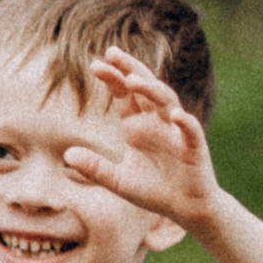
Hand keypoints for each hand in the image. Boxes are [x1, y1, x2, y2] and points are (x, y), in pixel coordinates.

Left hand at [61, 50, 225, 241]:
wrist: (186, 209)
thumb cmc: (154, 191)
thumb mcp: (119, 182)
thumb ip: (95, 168)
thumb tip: (67, 154)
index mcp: (139, 126)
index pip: (125, 95)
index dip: (113, 79)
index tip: (96, 65)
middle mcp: (159, 123)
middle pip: (146, 88)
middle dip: (131, 70)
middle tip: (113, 53)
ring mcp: (177, 133)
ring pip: (168, 103)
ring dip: (152, 90)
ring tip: (133, 80)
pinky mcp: (195, 149)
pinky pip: (192, 132)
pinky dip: (186, 123)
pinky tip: (177, 116)